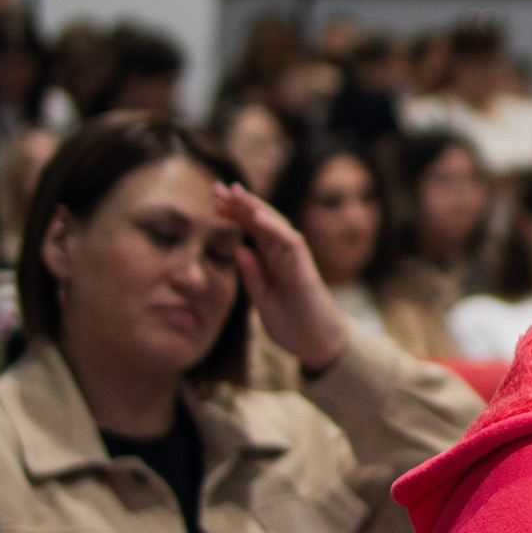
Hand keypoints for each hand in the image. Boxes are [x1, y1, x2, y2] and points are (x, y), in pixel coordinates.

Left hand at [213, 183, 348, 373]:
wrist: (318, 345)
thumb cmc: (293, 325)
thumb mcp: (262, 299)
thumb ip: (252, 274)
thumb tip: (238, 249)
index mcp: (272, 261)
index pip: (252, 230)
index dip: (235, 214)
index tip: (214, 201)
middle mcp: (284, 255)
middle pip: (262, 221)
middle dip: (240, 203)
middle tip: (217, 187)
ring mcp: (295, 259)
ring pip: (276, 224)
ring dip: (256, 207)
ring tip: (235, 192)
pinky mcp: (304, 268)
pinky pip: (290, 242)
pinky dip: (274, 227)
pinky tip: (257, 216)